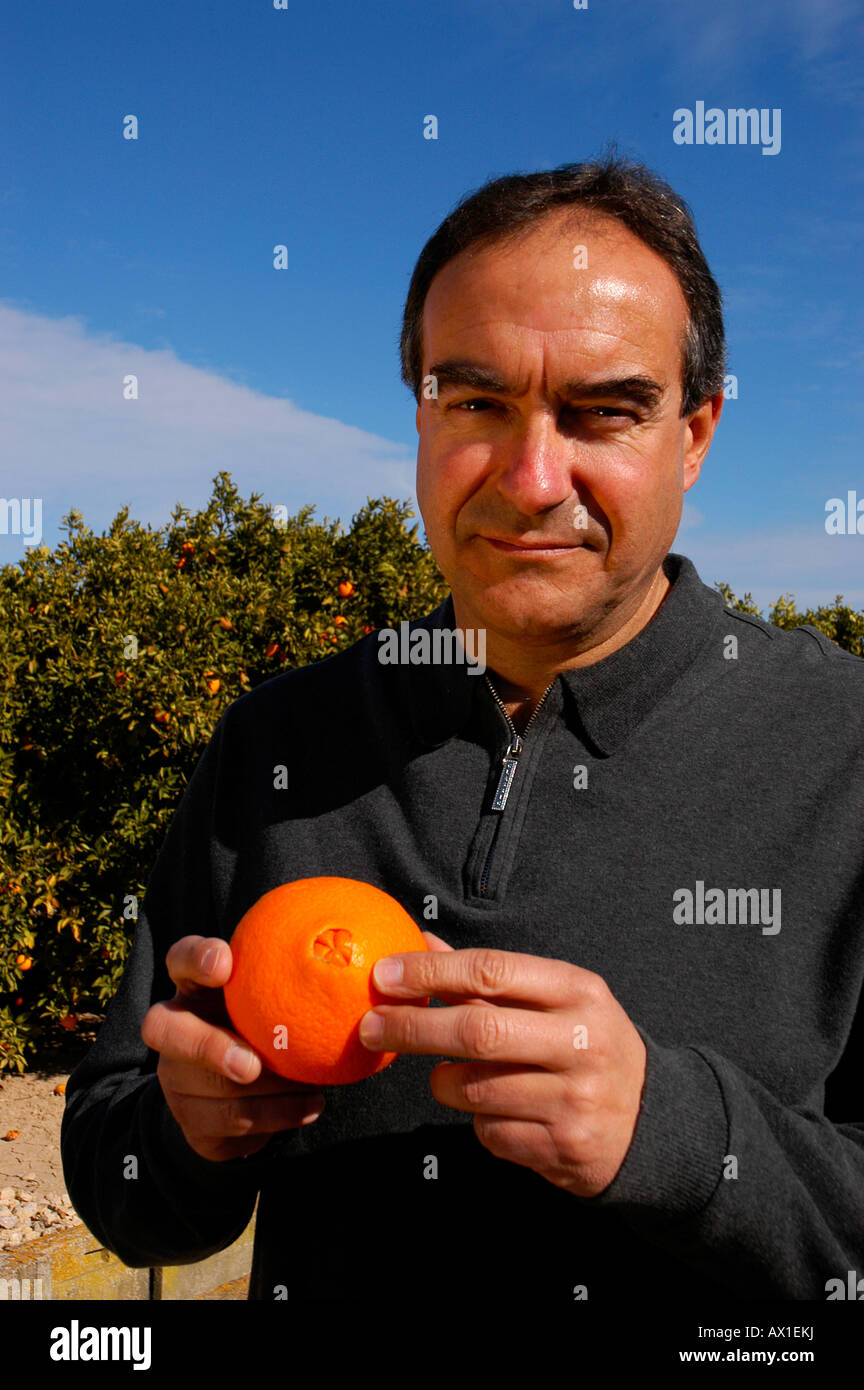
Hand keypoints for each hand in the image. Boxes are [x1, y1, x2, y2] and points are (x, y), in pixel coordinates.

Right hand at [140, 935, 325, 1162]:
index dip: (195, 958)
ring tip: (311, 1089)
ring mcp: (177, 1078)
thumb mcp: (278, 1003)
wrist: (246, 1100)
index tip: (225, 964)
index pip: (181, 960)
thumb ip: (298, 983)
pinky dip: (277, 1116)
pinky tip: (310, 1107)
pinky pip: (230, 1123)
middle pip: (162, 1029)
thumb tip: (360, 965)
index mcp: (197, 989)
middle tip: (252, 1065)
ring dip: (267, 1092)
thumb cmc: (271, 1031)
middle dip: (209, 1047)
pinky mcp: (190, 1122)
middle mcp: (175, 1029)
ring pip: (210, 1087)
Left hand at [359, 936, 646, 1197]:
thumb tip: (422, 944)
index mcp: (579, 991)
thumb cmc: (585, 1044)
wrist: (653, 1122)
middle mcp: (580, 1041)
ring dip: (442, 1081)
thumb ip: (490, 978)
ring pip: (472, 1089)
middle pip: (475, 1031)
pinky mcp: (562, 1148)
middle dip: (411, 1027)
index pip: (492, 971)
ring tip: (449, 1075)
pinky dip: (477, 1121)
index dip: (430, 972)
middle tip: (368, 1026)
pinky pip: (489, 1133)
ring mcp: (574, 1099)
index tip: (385, 975)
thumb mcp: (556, 999)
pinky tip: (498, 1111)